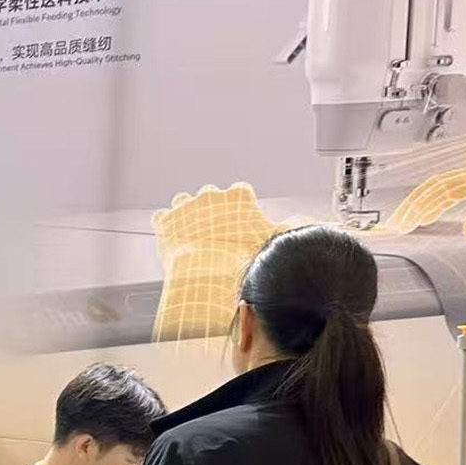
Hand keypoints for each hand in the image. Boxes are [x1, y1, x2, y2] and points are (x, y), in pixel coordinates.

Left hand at [150, 182, 290, 341]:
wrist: (207, 273)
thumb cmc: (240, 259)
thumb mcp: (273, 241)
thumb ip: (286, 229)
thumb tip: (303, 225)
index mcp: (238, 195)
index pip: (240, 191)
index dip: (239, 207)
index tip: (238, 220)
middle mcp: (211, 194)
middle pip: (212, 194)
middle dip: (213, 208)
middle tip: (216, 229)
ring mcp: (185, 206)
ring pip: (184, 201)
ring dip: (187, 213)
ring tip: (192, 231)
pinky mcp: (165, 221)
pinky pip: (162, 218)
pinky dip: (166, 226)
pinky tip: (172, 236)